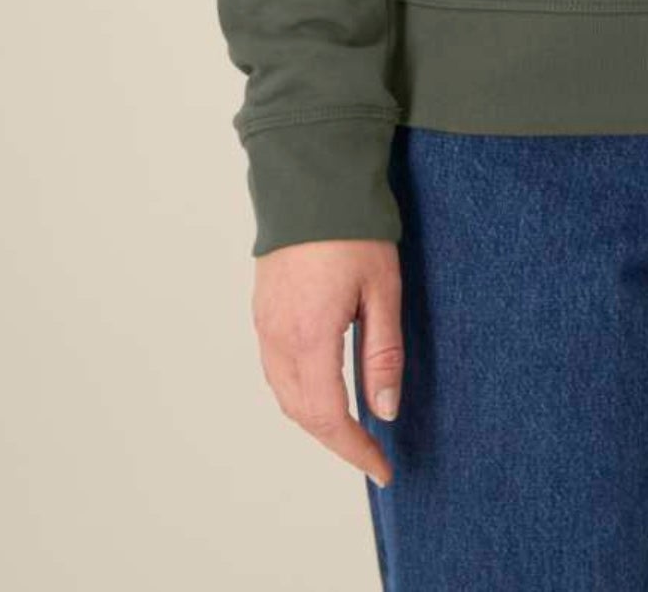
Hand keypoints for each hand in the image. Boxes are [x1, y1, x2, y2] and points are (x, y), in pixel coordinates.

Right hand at [251, 240, 403, 487]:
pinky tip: (323, 390)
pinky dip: (299, 392)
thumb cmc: (353, 229)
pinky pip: (276, 369)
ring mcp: (265, 324)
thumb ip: (383, 354)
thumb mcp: (383, 290)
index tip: (382, 468)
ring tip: (352, 429)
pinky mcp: (262, 311)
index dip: (355, 450)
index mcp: (310, 337)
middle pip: (302, 413)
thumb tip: (385, 410)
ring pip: (285, 394)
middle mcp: (279, 338)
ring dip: (316, 419)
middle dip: (337, 440)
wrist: (311, 180)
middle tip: (371, 454)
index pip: (329, 417)